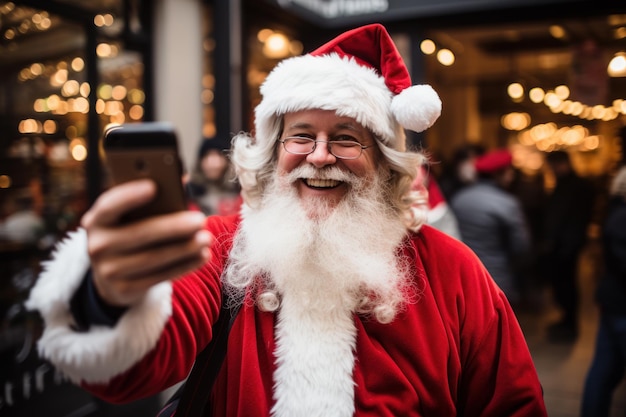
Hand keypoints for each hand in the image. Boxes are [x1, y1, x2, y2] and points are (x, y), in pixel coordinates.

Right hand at [81, 179, 211, 305]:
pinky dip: (185, 265)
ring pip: (154, 258)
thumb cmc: (129, 232)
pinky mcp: (125, 289)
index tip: (154, 187)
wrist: (111, 276)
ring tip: (206, 239)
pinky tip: (202, 256)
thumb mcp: (129, 216)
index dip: (129, 196)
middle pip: (140, 234)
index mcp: (97, 219)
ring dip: (184, 248)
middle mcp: (98, 245)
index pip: (109, 205)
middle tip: (200, 220)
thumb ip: (151, 198)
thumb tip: (182, 179)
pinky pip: (160, 276)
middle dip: (174, 227)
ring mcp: (109, 270)